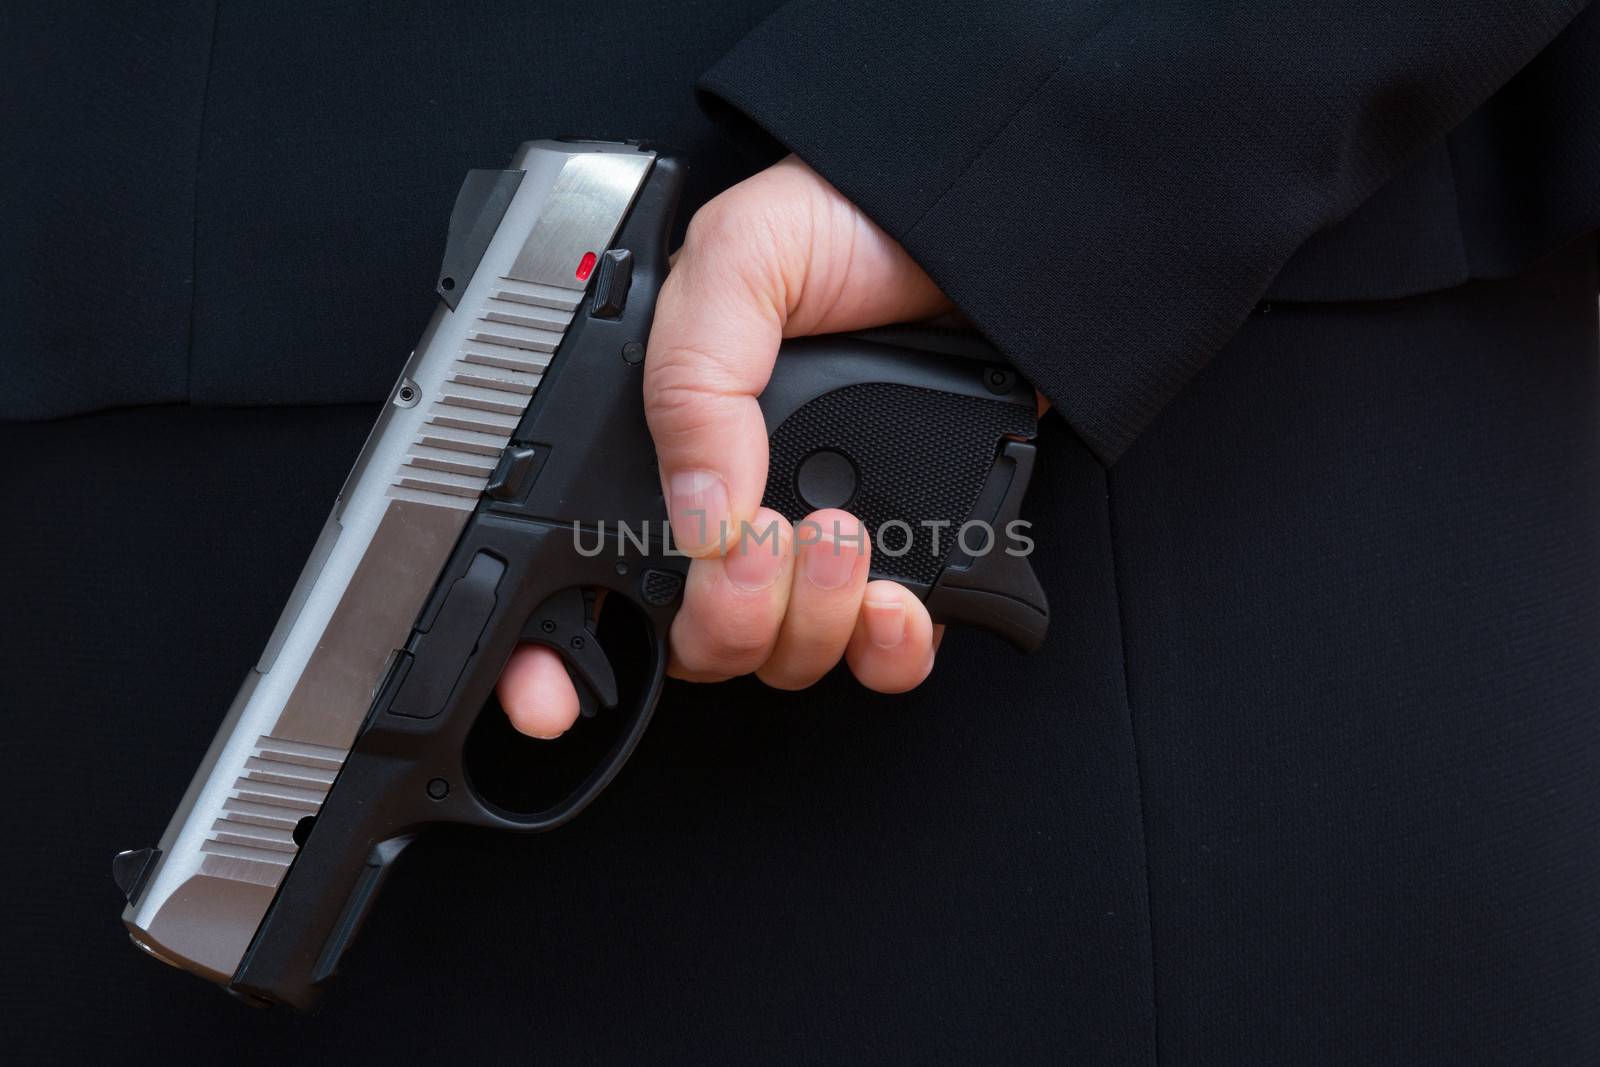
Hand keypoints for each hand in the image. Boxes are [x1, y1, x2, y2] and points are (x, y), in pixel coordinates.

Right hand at [498, 156, 951, 737]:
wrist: (985, 222)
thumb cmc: (853, 220)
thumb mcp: (742, 260)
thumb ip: (692, 378)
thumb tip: (695, 515)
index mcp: (667, 443)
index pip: (585, 572)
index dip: (554, 652)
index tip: (555, 695)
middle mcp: (735, 507)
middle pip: (695, 642)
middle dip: (723, 623)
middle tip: (761, 545)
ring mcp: (819, 544)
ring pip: (784, 658)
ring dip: (810, 623)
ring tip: (843, 534)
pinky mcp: (909, 556)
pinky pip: (881, 658)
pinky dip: (887, 652)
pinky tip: (895, 603)